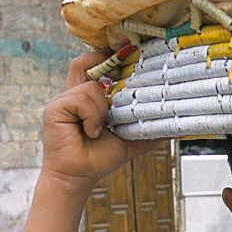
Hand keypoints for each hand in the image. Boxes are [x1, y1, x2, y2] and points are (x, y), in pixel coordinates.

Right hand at [40, 51, 164, 190]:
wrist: (78, 178)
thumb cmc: (98, 159)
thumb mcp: (129, 141)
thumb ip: (148, 131)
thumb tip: (177, 129)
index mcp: (87, 99)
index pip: (95, 66)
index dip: (109, 57)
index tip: (129, 54)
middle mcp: (73, 95)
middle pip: (85, 62)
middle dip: (106, 62)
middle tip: (123, 70)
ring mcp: (62, 100)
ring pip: (91, 86)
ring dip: (102, 109)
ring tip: (100, 130)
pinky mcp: (55, 108)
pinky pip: (82, 99)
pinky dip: (92, 116)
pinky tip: (91, 132)